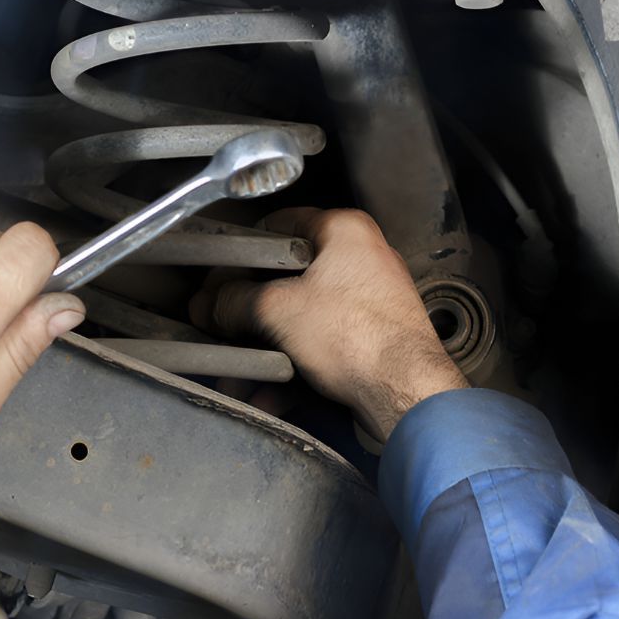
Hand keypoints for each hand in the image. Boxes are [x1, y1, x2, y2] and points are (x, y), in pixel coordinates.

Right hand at [191, 208, 466, 441]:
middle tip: (224, 324)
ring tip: (239, 372)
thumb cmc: (361, 339)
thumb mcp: (276, 309)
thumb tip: (212, 304)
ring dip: (266, 349)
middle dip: (250, 312)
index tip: (217, 276)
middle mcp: (363, 261)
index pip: (277, 225)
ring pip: (301, 320)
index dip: (240, 253)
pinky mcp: (371, 340)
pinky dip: (292, 368)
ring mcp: (369, 302)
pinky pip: (319, 347)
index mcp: (346, 231)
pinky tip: (268, 391)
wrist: (406, 393)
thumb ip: (234, 301)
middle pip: (287, 278)